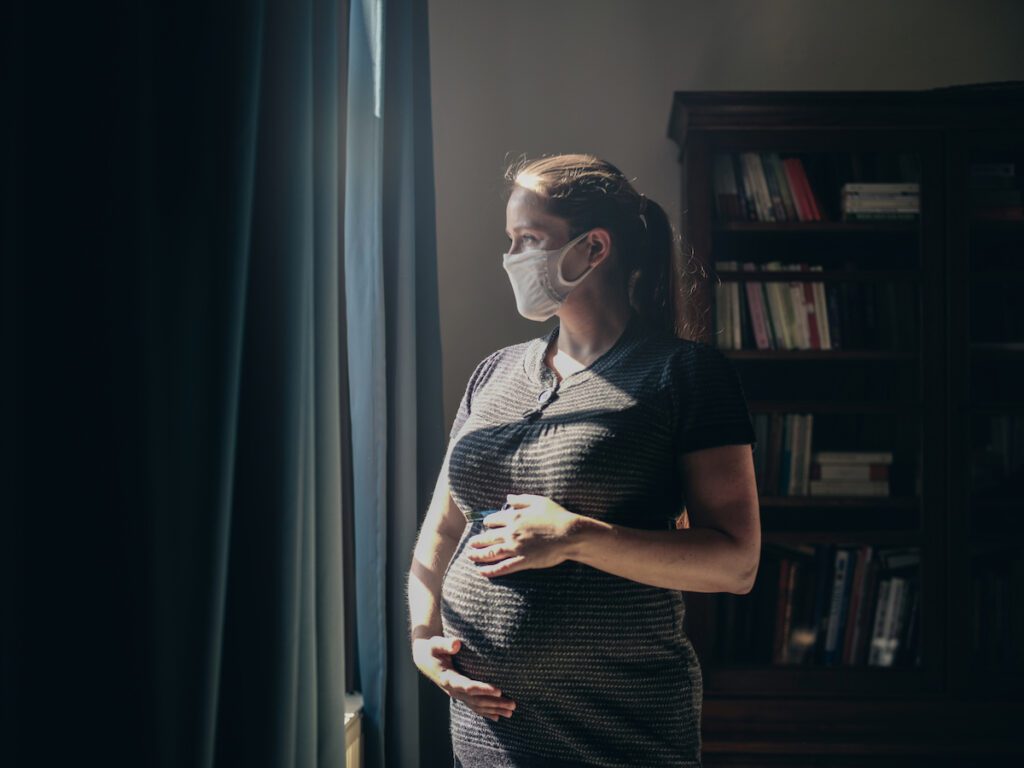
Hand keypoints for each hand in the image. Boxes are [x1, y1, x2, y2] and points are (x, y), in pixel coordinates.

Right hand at [411, 635, 516, 721]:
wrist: (425, 660)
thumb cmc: (432, 650)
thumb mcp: (435, 644)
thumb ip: (445, 644)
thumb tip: (456, 643)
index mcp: (448, 679)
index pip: (468, 687)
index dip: (483, 689)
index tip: (499, 690)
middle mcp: (453, 690)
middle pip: (476, 700)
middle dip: (495, 703)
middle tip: (513, 704)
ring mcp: (457, 694)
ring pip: (477, 706)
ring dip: (494, 709)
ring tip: (511, 712)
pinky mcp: (460, 695)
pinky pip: (474, 706)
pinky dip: (486, 712)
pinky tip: (498, 716)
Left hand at [466, 493, 581, 576]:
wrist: (569, 533)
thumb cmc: (557, 516)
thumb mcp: (539, 501)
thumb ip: (521, 499)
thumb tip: (508, 497)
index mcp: (515, 517)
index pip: (494, 519)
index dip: (488, 522)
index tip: (486, 525)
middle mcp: (511, 532)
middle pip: (489, 537)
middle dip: (478, 541)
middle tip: (470, 544)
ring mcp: (516, 547)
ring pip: (492, 552)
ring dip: (478, 555)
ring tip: (469, 556)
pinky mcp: (523, 561)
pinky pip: (503, 567)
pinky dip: (491, 570)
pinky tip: (482, 572)